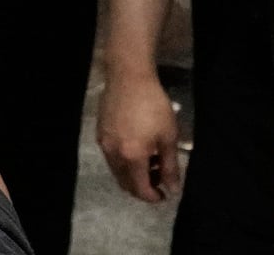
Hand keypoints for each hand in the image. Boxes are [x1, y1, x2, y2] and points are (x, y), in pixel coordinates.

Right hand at [98, 68, 184, 201]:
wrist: (128, 76)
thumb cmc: (153, 105)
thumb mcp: (168, 136)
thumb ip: (170, 166)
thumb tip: (173, 189)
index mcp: (132, 158)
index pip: (140, 189)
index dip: (153, 196)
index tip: (165, 194)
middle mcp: (114, 155)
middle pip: (126, 184)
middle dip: (143, 187)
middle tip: (159, 179)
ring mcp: (104, 144)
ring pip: (117, 171)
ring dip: (133, 174)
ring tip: (150, 161)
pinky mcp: (100, 133)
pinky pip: (111, 157)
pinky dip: (124, 161)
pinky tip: (136, 147)